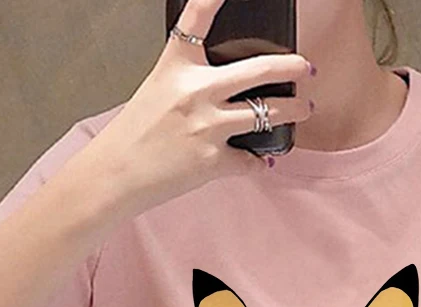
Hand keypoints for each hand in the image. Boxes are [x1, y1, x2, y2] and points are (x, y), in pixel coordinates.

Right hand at [90, 0, 314, 213]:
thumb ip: (190, 81)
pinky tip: (262, 160)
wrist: (115, 174)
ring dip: (293, 112)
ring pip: (268, 113)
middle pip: (260, 69)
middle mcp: (198, 90)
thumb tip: (225, 85)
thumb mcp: (156, 90)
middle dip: (292, 67)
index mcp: (177, 66)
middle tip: (305, 68)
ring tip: (303, 111)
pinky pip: (252, 160)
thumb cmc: (131, 135)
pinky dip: (259, 162)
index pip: (198, 17)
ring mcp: (209, 126)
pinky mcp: (214, 160)